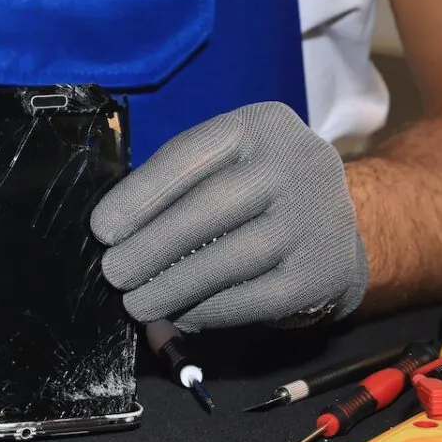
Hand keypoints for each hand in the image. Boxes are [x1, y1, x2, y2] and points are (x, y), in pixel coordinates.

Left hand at [91, 102, 367, 330]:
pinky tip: (182, 316)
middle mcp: (298, 163)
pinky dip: (211, 310)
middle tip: (113, 273)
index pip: (191, 154)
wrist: (339, 226)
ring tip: (136, 303)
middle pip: (212, 206)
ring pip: (233, 258)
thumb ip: (182, 187)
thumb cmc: (258, 192)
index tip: (101, 229)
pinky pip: (256, 297)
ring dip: (175, 285)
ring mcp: (317, 218)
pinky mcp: (323, 271)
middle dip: (153, 244)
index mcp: (262, 125)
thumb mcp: (230, 164)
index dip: (141, 193)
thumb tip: (119, 235)